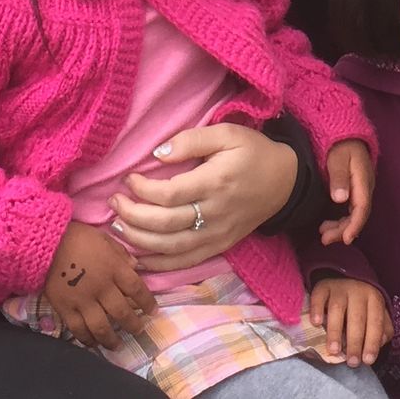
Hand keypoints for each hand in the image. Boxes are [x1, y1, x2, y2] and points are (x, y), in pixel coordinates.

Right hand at [42, 222, 157, 348]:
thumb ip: (120, 253)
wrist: (43, 241)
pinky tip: (93, 343)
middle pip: (123, 312)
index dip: (147, 302)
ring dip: (112, 339)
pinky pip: (78, 329)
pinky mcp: (65, 308)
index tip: (153, 311)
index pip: (137, 289)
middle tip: (138, 330)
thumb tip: (134, 267)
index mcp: (113, 268)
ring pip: (102, 327)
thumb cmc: (75, 236)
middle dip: (133, 325)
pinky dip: (87, 339)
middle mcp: (102, 287)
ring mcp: (83, 300)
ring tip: (117, 344)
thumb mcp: (102, 237)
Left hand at [111, 123, 295, 270]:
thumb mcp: (227, 133)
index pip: (169, 194)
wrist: (287, 181)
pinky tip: (138, 260)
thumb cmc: (253, 153)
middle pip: (165, 223)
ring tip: (117, 227)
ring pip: (172, 247)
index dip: (142, 190)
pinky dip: (160, 265)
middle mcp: (215, 213)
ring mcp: (218, 234)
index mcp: (215, 183)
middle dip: (133, 215)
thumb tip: (158, 154)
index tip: (128, 179)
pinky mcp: (221, 246)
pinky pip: (187, 261)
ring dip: (139, 241)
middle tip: (113, 203)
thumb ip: (191, 140)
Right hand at [309, 277, 391, 366]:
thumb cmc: (362, 303)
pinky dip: (317, 309)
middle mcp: (358, 291)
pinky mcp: (322, 285)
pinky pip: (319, 296)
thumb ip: (382, 329)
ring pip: (337, 309)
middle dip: (354, 342)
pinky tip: (315, 323)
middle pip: (357, 318)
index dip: (372, 342)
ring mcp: (339, 287)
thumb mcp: (377, 313)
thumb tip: (377, 344)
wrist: (345, 276)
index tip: (367, 360)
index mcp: (375, 299)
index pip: (375, 323)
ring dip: (335, 331)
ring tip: (334, 350)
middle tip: (351, 361)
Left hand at [318, 139, 373, 245]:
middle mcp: (364, 188)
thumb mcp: (337, 157)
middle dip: (343, 230)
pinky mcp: (353, 190)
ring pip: (354, 214)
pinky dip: (340, 220)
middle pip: (358, 215)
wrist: (345, 134)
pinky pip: (350, 210)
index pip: (362, 207)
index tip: (346, 239)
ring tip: (323, 234)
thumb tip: (340, 199)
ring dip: (340, 227)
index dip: (355, 225)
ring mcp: (360, 190)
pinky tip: (327, 225)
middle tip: (325, 239)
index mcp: (363, 181)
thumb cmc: (339, 144)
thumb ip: (338, 176)